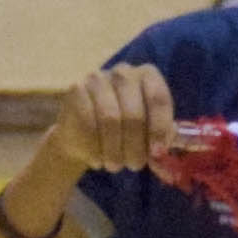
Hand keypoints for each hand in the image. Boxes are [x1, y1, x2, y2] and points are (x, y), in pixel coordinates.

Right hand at [53, 60, 183, 180]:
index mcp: (147, 75)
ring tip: (115, 166)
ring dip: (114, 151)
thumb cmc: (123, 130)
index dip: (160, 129)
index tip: (157, 153)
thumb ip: (160, 141)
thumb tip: (162, 157)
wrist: (82, 132)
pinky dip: (94, 148)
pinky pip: (87, 123)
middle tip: (135, 165)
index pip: (158, 98)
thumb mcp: (146, 132)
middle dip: (136, 146)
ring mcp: (97, 79)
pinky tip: (97, 159)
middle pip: (134, 113)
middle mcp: (123, 72)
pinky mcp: (75, 90)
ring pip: (110, 119)